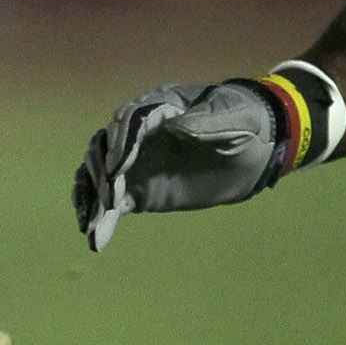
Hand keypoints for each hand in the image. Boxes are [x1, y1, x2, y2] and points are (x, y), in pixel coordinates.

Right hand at [74, 79, 284, 250]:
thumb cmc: (246, 123)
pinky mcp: (140, 190)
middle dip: (101, 172)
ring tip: (88, 224)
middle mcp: (139, 134)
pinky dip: (101, 217)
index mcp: (159, 106)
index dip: (121, 143)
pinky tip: (94, 237)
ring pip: (101, 175)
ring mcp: (137, 163)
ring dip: (91, 196)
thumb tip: (176, 127)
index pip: (129, 121)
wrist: (257, 149)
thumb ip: (207, 121)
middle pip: (105, 147)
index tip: (117, 167)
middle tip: (107, 199)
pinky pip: (113, 202)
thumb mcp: (236, 117)